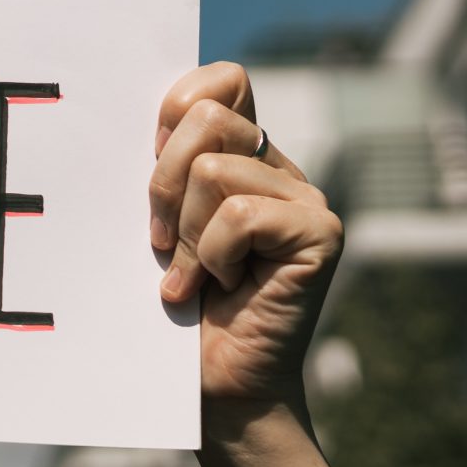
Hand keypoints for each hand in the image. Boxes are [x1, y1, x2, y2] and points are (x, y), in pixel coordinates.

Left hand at [149, 61, 342, 410]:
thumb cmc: (176, 305)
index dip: (178, 106)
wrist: (214, 385)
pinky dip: (213, 256)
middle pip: (208, 119)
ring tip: (194, 276)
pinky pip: (240, 215)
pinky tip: (222, 287)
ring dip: (188, 235)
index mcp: (242, 155)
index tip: (153, 155)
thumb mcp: (159, 222)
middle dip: (165, 184)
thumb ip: (165, 168)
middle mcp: (280, 168)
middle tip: (162, 241)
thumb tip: (145, 117)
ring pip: (216, 171)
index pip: (222, 81)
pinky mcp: (320, 232)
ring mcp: (306, 198)